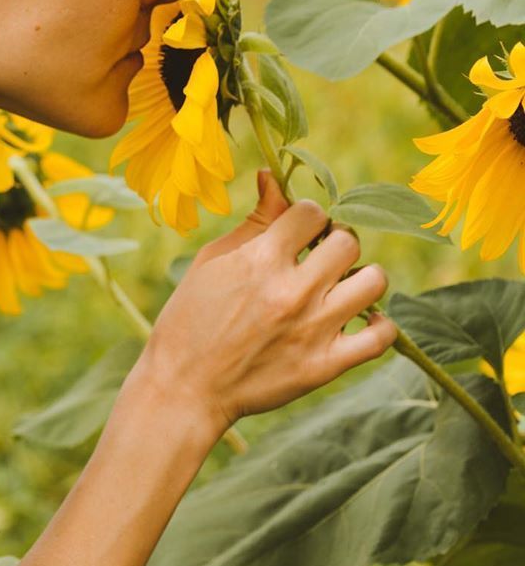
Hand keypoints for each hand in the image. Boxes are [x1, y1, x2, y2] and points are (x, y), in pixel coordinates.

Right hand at [137, 170, 395, 433]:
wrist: (184, 387)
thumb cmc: (189, 318)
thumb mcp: (212, 261)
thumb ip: (253, 221)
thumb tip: (273, 177)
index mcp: (262, 259)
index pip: (311, 211)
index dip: (306, 217)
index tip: (298, 232)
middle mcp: (292, 290)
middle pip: (348, 241)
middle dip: (334, 243)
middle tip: (319, 259)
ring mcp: (313, 329)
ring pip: (374, 281)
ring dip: (360, 278)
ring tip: (340, 287)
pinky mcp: (324, 366)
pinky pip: (381, 337)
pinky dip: (379, 325)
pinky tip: (360, 320)